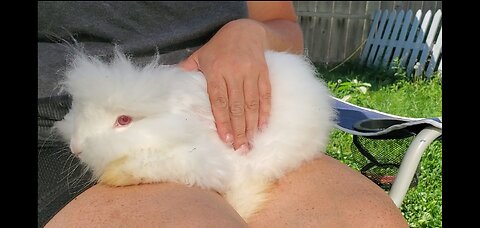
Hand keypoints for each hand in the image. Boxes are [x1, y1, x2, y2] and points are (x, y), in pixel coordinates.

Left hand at [180, 19, 271, 152]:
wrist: (246, 30)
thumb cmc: (219, 46)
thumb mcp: (201, 55)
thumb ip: (187, 70)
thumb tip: (171, 83)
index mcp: (216, 70)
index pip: (219, 100)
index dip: (223, 120)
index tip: (225, 138)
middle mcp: (235, 73)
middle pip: (237, 106)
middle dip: (238, 130)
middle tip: (240, 148)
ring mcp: (251, 73)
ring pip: (252, 103)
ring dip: (251, 125)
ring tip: (250, 143)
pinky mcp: (264, 73)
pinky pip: (265, 95)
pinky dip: (265, 112)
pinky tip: (263, 126)